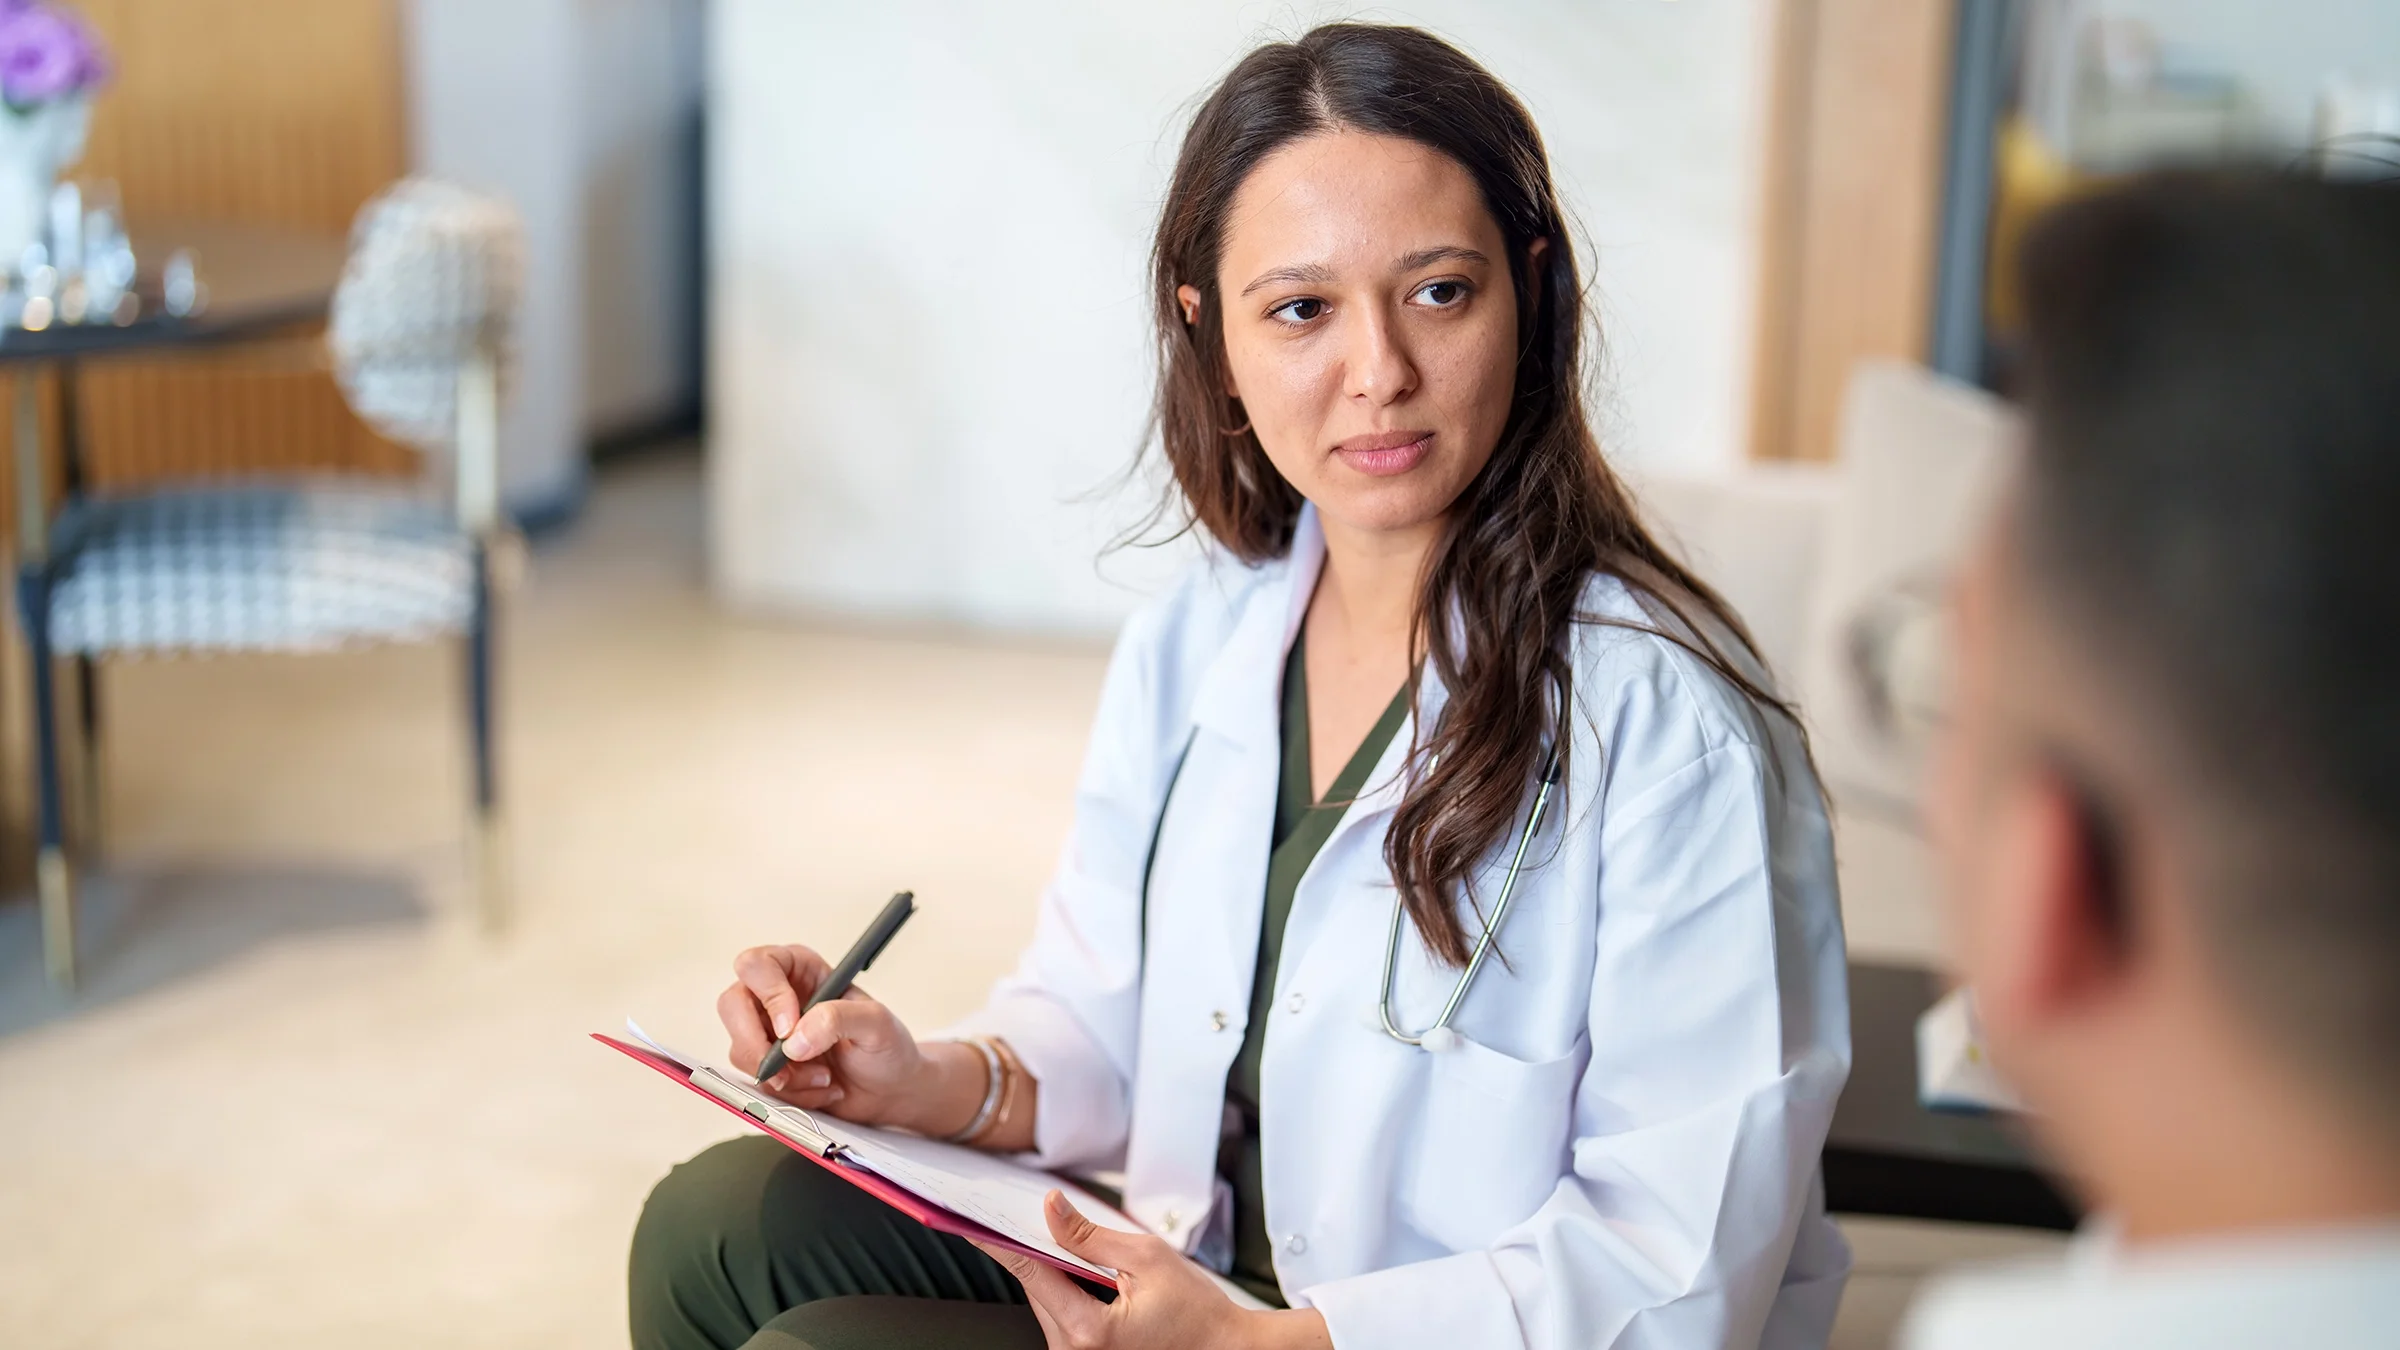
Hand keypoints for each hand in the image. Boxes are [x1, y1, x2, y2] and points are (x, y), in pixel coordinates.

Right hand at [716, 943, 944, 1130]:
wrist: (890, 1089)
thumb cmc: (886, 1047)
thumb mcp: (876, 1024)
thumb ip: (838, 1019)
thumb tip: (795, 1039)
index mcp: (800, 970)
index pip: (758, 966)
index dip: (769, 996)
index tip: (790, 1030)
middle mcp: (776, 997)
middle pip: (732, 1004)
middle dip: (756, 1044)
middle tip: (788, 1069)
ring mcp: (767, 1033)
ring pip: (741, 1049)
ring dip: (783, 1076)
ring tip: (824, 1078)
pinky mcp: (767, 1067)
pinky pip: (756, 1082)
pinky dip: (789, 1094)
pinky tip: (819, 1089)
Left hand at [974, 1192, 1331, 1349]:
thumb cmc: (1199, 1314)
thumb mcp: (1148, 1259)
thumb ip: (1092, 1235)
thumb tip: (1053, 1210)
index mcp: (1090, 1330)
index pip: (1031, 1273)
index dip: (999, 1242)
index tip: (974, 1222)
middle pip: (1036, 1289)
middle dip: (1030, 1249)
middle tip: (1025, 1213)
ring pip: (1047, 1303)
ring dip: (1049, 1270)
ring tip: (1058, 1237)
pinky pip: (1063, 1317)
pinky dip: (1064, 1288)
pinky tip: (1077, 1267)